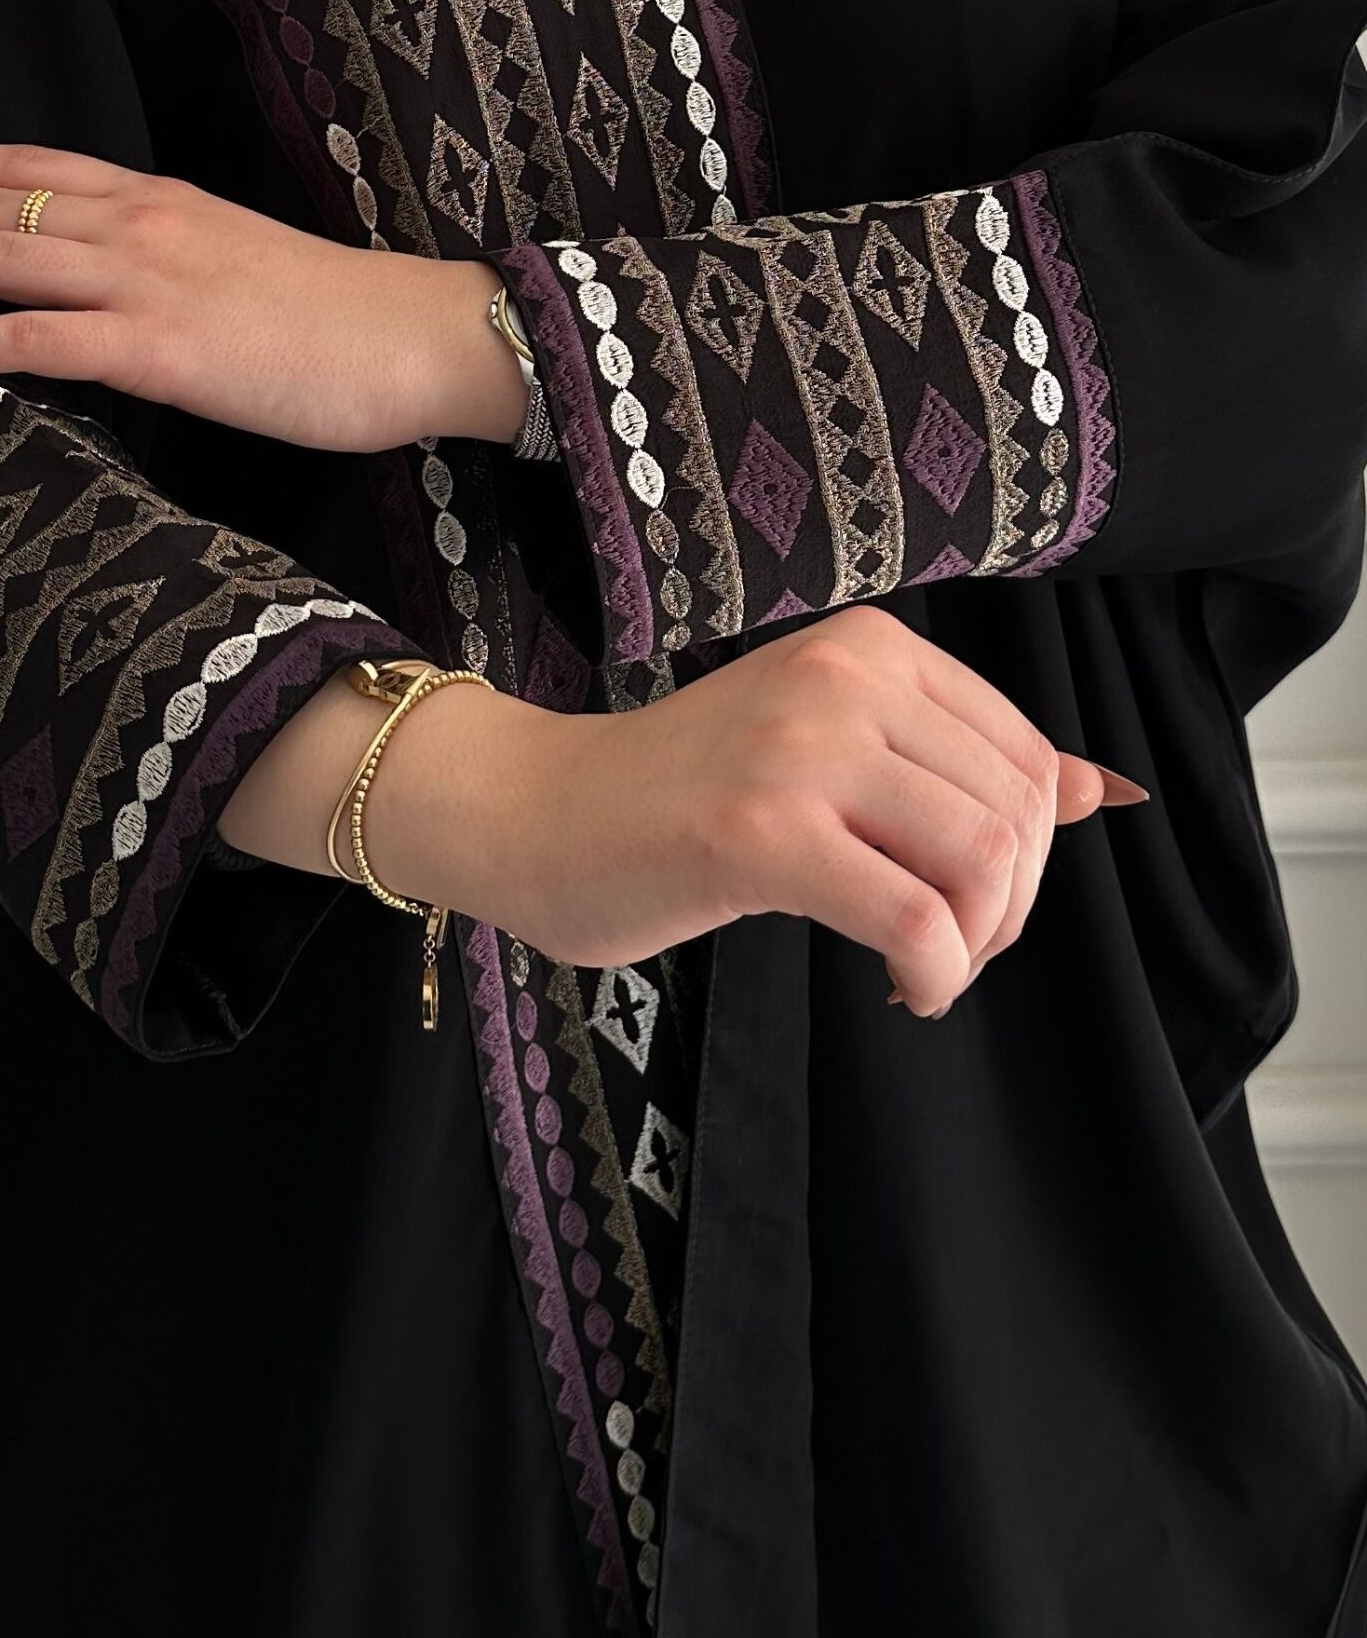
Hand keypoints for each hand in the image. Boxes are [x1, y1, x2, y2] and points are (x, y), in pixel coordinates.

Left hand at [0, 145, 528, 451]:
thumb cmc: (342, 319)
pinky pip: (26, 339)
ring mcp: (144, 277)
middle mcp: (139, 220)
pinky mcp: (157, 345)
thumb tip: (110, 291)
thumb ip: (167, 265)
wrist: (418, 339)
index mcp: (159, 198)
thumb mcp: (240, 267)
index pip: (21, 165)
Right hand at [354, 605, 1142, 1017]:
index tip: (968, 905)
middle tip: (945, 951)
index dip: (1030, 855)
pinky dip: (935, 974)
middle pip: (1017, 814)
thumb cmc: (678, 795)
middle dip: (1007, 912)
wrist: (534, 813)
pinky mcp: (762, 831)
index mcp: (872, 649)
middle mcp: (846, 678)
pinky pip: (915, 918)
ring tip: (922, 969)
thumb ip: (955, 764)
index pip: (1027, 756)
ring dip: (974, 947)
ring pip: (983, 862)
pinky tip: (903, 989)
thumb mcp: (830, 749)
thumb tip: (1103, 788)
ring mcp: (801, 749)